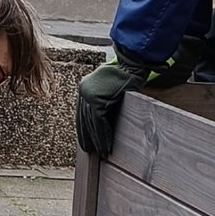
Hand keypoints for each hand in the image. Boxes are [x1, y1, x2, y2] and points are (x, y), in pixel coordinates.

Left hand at [75, 38, 205, 155]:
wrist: (131, 63)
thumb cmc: (125, 75)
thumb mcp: (109, 87)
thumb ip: (103, 99)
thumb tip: (101, 118)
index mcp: (85, 87)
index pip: (83, 112)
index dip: (85, 128)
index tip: (86, 141)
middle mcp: (84, 91)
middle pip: (84, 119)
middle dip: (88, 136)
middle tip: (90, 151)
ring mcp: (89, 94)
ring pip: (90, 123)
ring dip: (96, 139)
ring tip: (100, 152)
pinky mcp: (97, 99)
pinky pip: (99, 122)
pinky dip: (103, 135)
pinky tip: (106, 145)